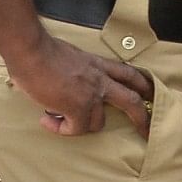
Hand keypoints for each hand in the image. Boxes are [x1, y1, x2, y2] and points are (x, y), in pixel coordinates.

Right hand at [2, 31, 154, 137]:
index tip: (150, 95)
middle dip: (142, 118)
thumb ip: (77, 70)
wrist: (32, 51)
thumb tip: (66, 81)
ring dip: (80, 126)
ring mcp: (91, 95)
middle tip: (147, 132)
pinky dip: (61, 129)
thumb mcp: (71, 56)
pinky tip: (46, 120)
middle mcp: (100, 80)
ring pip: (98, 123)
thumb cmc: (42, 50)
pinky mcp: (77, 108)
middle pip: (132, 101)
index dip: (142, 86)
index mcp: (99, 65)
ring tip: (58, 119)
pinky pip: (75, 129)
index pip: (129, 74)